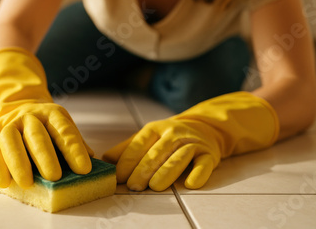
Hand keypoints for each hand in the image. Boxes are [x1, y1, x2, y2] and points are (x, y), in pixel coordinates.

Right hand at [0, 48, 92, 188]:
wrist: (16, 106)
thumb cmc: (45, 127)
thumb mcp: (61, 128)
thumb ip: (74, 144)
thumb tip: (91, 161)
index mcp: (51, 114)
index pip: (64, 130)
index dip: (74, 149)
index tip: (84, 169)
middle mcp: (29, 115)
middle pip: (37, 134)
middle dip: (45, 156)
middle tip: (54, 177)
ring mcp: (8, 123)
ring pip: (10, 139)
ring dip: (18, 162)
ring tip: (27, 183)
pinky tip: (3, 182)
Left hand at [103, 92, 278, 190]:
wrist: (205, 128)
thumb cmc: (169, 137)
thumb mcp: (148, 137)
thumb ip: (127, 148)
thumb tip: (106, 160)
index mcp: (155, 129)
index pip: (139, 145)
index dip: (128, 161)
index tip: (118, 177)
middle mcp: (174, 133)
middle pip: (157, 152)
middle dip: (144, 169)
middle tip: (133, 186)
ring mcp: (192, 143)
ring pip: (179, 157)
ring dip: (167, 172)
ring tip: (155, 187)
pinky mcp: (209, 154)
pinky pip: (204, 164)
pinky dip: (199, 173)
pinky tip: (190, 183)